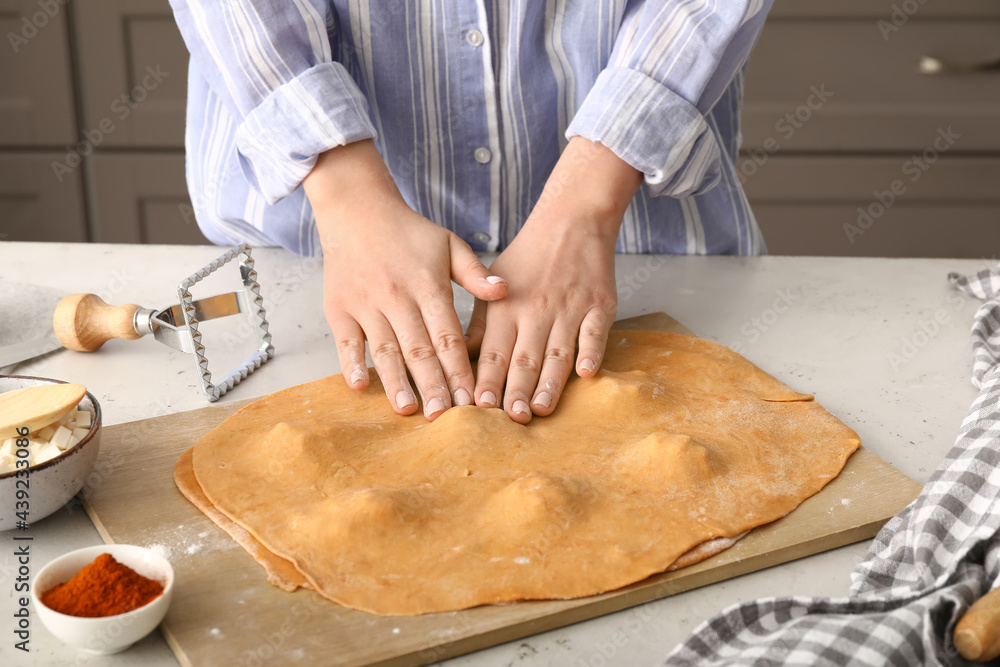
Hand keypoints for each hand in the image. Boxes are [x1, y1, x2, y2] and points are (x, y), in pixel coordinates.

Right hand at [304, 141, 507, 419]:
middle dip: (433, 385)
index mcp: (428, 284)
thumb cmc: (408, 232)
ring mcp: (366, 304)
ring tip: (409, 409)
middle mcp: (397, 297)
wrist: (356, 210)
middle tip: (444, 417)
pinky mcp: (339, 309)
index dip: (459, 369)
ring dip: (396, 382)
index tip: (471, 399)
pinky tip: (359, 387)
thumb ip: (475, 273)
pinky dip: (351, 363)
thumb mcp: (449, 244)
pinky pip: (345, 341)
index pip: (448, 335)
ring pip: (384, 349)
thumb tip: (504, 291)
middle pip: (419, 349)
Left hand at [465, 137, 642, 422]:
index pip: (494, 352)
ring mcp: (569, 309)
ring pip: (557, 352)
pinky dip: (590, 352)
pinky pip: (594, 333)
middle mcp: (536, 310)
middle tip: (511, 419)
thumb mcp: (494, 283)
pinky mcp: (599, 306)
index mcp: (507, 307)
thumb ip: (480, 323)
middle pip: (525, 358)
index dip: (487, 380)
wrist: (572, 220)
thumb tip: (460, 359)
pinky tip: (586, 374)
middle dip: (516, 390)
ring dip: (549, 383)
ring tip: (541, 409)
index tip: (479, 407)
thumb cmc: (528, 258)